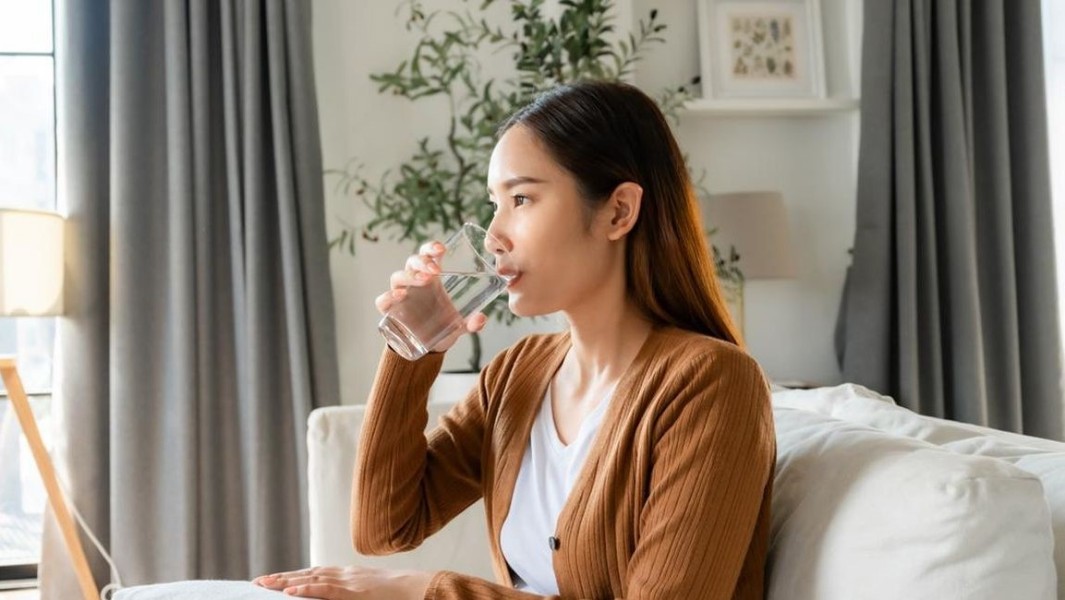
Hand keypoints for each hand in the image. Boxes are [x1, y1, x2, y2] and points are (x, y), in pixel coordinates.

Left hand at [253, 565, 434, 598]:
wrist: (420, 588)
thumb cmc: (398, 595)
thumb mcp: (370, 591)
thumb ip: (350, 593)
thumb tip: (333, 597)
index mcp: (348, 574)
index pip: (314, 572)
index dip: (293, 575)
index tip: (273, 579)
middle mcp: (345, 574)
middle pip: (307, 573)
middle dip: (282, 577)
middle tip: (258, 582)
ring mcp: (350, 582)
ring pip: (311, 579)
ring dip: (286, 582)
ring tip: (265, 585)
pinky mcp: (355, 592)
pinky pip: (326, 591)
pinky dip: (307, 589)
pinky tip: (290, 591)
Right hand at [374, 240, 487, 353]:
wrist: (429, 346)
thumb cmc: (445, 326)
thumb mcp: (461, 325)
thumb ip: (472, 322)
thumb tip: (481, 319)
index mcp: (432, 278)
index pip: (428, 254)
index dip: (432, 248)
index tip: (442, 249)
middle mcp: (414, 282)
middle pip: (412, 262)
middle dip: (422, 262)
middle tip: (435, 270)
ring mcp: (401, 295)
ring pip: (397, 277)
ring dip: (409, 275)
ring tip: (424, 281)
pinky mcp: (391, 311)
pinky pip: (383, 300)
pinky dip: (388, 296)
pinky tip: (400, 296)